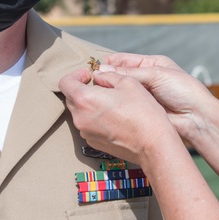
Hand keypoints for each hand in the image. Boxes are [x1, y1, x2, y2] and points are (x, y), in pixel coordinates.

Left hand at [59, 67, 178, 165]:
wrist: (153, 144)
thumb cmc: (143, 112)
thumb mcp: (128, 83)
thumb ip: (108, 75)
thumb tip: (98, 75)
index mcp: (85, 100)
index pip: (65, 83)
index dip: (75, 75)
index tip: (88, 75)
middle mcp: (80, 118)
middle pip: (71, 98)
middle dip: (82, 90)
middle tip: (101, 87)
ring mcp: (86, 133)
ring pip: (80, 113)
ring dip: (89, 105)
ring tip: (110, 103)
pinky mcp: (94, 143)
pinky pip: (88, 126)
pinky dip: (95, 119)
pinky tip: (114, 118)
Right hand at [99, 53, 217, 141]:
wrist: (197, 117)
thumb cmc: (183, 90)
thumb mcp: (156, 75)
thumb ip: (129, 73)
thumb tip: (102, 71)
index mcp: (151, 64)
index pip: (125, 60)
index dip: (109, 62)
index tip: (92, 66)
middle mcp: (145, 79)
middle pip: (120, 76)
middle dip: (106, 77)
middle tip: (88, 80)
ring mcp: (143, 96)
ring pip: (120, 91)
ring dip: (109, 92)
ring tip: (92, 92)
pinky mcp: (142, 110)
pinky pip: (125, 105)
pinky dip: (114, 104)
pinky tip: (103, 104)